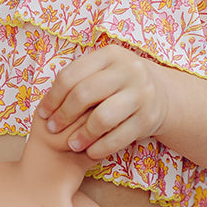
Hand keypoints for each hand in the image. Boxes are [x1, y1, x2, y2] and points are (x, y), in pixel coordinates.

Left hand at [35, 45, 168, 160]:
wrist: (162, 94)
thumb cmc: (120, 83)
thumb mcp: (104, 70)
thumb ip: (79, 79)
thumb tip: (46, 105)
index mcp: (110, 55)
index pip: (71, 76)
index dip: (52, 98)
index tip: (43, 114)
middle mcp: (128, 70)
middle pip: (84, 94)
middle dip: (63, 115)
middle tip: (53, 129)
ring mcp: (141, 94)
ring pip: (102, 118)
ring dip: (82, 135)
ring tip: (72, 144)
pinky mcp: (149, 118)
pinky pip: (119, 137)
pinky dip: (101, 147)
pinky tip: (90, 151)